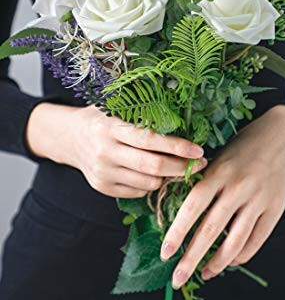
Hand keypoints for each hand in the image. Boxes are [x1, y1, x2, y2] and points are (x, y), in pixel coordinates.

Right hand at [26, 103, 205, 197]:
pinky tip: (154, 173)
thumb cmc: (101, 119)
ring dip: (168, 177)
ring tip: (178, 166)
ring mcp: (103, 172)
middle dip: (181, 167)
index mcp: (110, 128)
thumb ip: (142, 113)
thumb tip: (183, 116)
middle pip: (152, 166)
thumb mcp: (115, 108)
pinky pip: (138, 191)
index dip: (177, 147)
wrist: (69, 138)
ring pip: (148, 182)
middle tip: (200, 163)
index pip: (149, 140)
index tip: (198, 150)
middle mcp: (105, 152)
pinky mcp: (102, 187)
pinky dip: (152, 183)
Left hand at [160, 105, 284, 288]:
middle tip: (176, 279)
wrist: (281, 136)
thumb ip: (203, 182)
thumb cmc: (242, 147)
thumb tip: (181, 215)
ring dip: (216, 263)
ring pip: (235, 241)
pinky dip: (240, 255)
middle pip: (210, 230)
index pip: (192, 207)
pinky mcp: (275, 209)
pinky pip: (256, 240)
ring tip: (203, 274)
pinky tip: (228, 262)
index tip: (165, 252)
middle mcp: (237, 187)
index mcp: (218, 172)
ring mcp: (258, 200)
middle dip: (190, 259)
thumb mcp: (218, 157)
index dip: (177, 232)